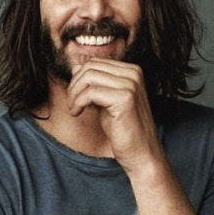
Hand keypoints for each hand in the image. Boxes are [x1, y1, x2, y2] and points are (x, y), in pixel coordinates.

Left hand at [66, 57, 162, 173]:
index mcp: (131, 71)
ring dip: (74, 94)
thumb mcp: (104, 100)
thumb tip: (76, 67)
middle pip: (89, 67)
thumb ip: (93, 83)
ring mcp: (131, 84)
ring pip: (88, 76)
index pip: (94, 62)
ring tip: (74, 109)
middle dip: (74, 84)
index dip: (78, 78)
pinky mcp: (125, 98)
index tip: (75, 96)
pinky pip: (90, 92)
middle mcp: (133, 73)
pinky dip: (78, 102)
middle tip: (72, 103)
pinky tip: (77, 113)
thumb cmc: (122, 128)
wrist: (140, 152)